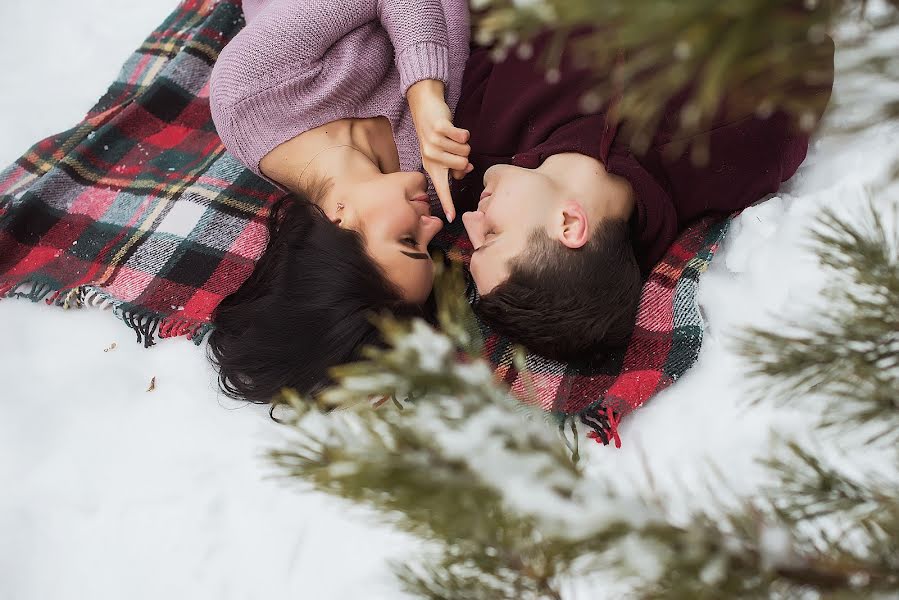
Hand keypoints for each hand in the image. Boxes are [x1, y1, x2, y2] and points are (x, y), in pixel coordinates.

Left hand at [407, 79, 472, 220]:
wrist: (425, 107)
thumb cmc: (437, 133)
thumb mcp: (442, 153)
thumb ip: (454, 166)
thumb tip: (466, 170)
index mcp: (431, 167)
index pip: (441, 189)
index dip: (447, 203)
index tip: (450, 218)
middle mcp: (430, 157)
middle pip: (463, 165)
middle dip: (464, 155)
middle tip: (453, 146)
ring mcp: (433, 142)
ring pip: (465, 150)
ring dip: (464, 142)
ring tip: (452, 137)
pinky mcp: (438, 128)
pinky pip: (462, 136)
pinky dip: (463, 132)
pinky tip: (455, 129)